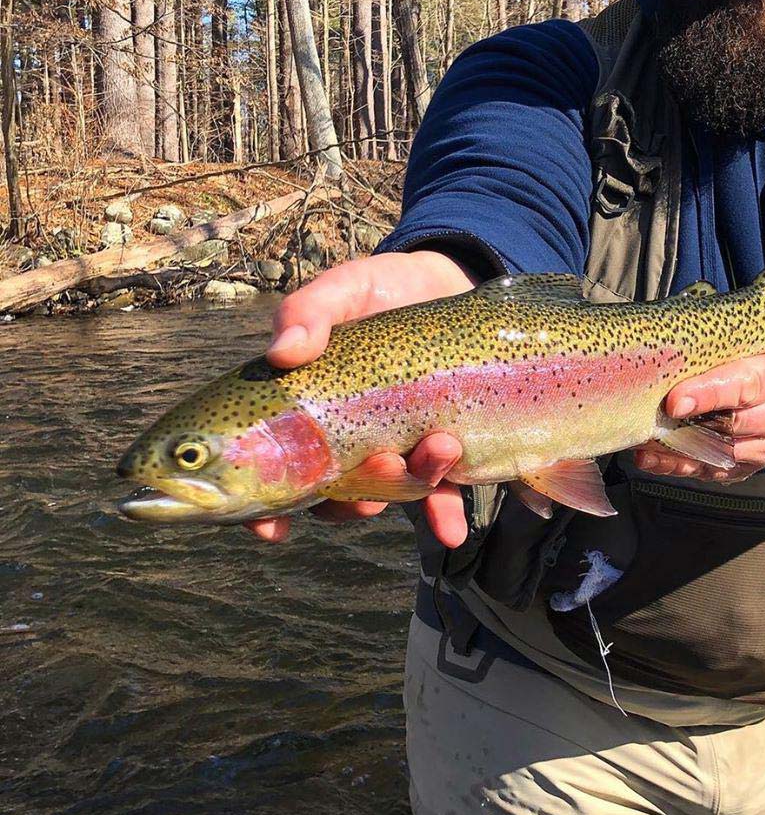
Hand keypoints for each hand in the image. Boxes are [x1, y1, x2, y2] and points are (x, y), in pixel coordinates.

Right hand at [244, 250, 478, 547]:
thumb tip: (281, 352)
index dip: (262, 508)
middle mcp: (344, 439)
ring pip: (386, 493)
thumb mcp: (343, 289)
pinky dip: (442, 516)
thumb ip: (309, 311)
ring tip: (443, 448)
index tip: (271, 526)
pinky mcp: (437, 448)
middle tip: (382, 463)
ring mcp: (392, 446)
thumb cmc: (382, 288)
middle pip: (332, 495)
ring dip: (408, 486)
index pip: (271, 469)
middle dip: (352, 499)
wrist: (451, 283)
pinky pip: (436, 495)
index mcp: (307, 409)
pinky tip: (451, 531)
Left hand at [635, 355, 764, 482]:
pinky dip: (678, 465)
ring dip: (677, 449)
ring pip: (720, 453)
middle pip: (732, 424)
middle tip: (648, 421)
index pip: (743, 385)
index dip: (707, 394)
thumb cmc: (754, 361)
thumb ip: (713, 355)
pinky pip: (711, 471)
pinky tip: (651, 458)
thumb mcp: (744, 348)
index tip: (674, 403)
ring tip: (643, 442)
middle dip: (687, 424)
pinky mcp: (750, 466)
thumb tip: (667, 358)